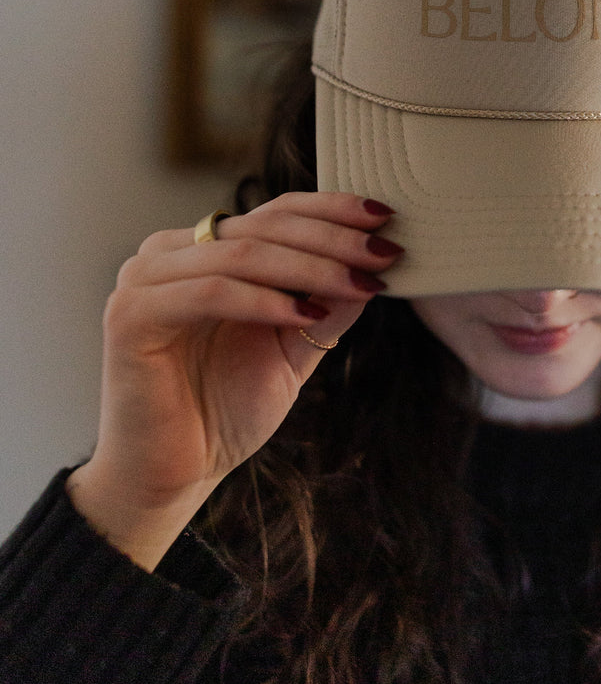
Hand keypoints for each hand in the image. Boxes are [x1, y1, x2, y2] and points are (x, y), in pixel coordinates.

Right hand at [67, 191, 401, 567]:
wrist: (175, 474)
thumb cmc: (228, 408)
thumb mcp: (293, 346)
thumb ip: (327, 303)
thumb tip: (376, 260)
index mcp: (206, 249)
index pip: (277, 211)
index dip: (333, 209)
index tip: (386, 217)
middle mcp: (171, 252)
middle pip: (266, 226)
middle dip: (334, 239)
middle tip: (384, 253)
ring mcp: (145, 278)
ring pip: (244, 254)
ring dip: (312, 268)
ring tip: (362, 284)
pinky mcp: (131, 315)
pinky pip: (210, 292)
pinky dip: (265, 301)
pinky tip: (308, 315)